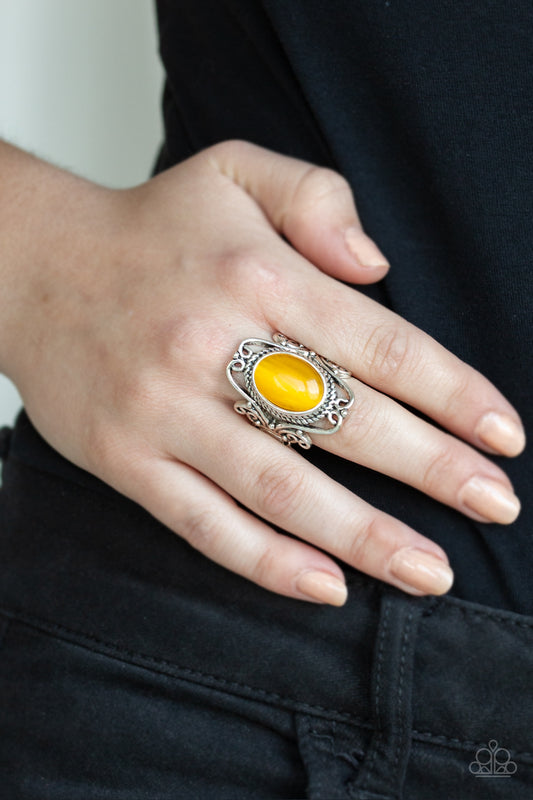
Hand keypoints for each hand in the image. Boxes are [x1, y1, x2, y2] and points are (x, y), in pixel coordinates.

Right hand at [4, 140, 524, 604]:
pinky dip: (269, 562)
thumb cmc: (150, 229)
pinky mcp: (128, 460)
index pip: (379, 343)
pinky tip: (327, 586)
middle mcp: (211, 345)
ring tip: (430, 570)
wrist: (33, 268)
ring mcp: (165, 411)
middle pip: (344, 421)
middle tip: (496, 505)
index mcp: (253, 275)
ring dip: (364, 536)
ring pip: (281, 488)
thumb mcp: (235, 172)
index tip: (504, 435)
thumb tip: (380, 268)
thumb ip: (318, 200)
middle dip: (431, 469)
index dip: (451, 393)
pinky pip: (206, 524)